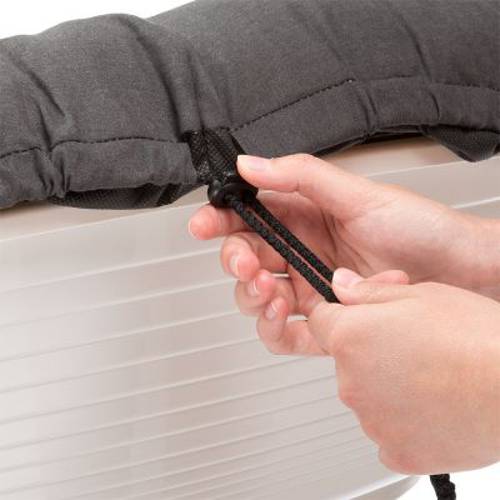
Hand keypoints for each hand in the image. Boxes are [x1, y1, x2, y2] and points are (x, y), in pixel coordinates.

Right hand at [189, 153, 499, 299]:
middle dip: (236, 262)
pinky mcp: (324, 321)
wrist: (458, 271)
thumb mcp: (357, 194)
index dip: (219, 220)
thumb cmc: (417, 228)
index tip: (203, 224)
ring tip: (272, 290)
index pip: (248, 216)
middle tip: (248, 263)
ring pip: (257, 298)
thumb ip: (300, 177)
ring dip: (252, 296)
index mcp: (303, 216)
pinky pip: (284, 333)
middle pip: (245, 259)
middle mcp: (301, 252)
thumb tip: (251, 164)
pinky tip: (284, 317)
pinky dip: (274, 330)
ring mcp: (310, 288)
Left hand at [261, 272, 499, 473]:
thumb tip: (341, 284)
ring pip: (367, 395)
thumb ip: (369, 292)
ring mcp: (371, 420)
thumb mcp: (419, 295)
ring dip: (386, 386)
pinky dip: (404, 421)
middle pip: (345, 360)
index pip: (321, 321)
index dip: (342, 316)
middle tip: (411, 346)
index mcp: (350, 338)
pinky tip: (433, 406)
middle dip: (369, 351)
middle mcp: (350, 381)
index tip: (360, 318)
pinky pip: (388, 431)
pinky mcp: (397, 451)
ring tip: (430, 376)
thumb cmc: (475, 338)